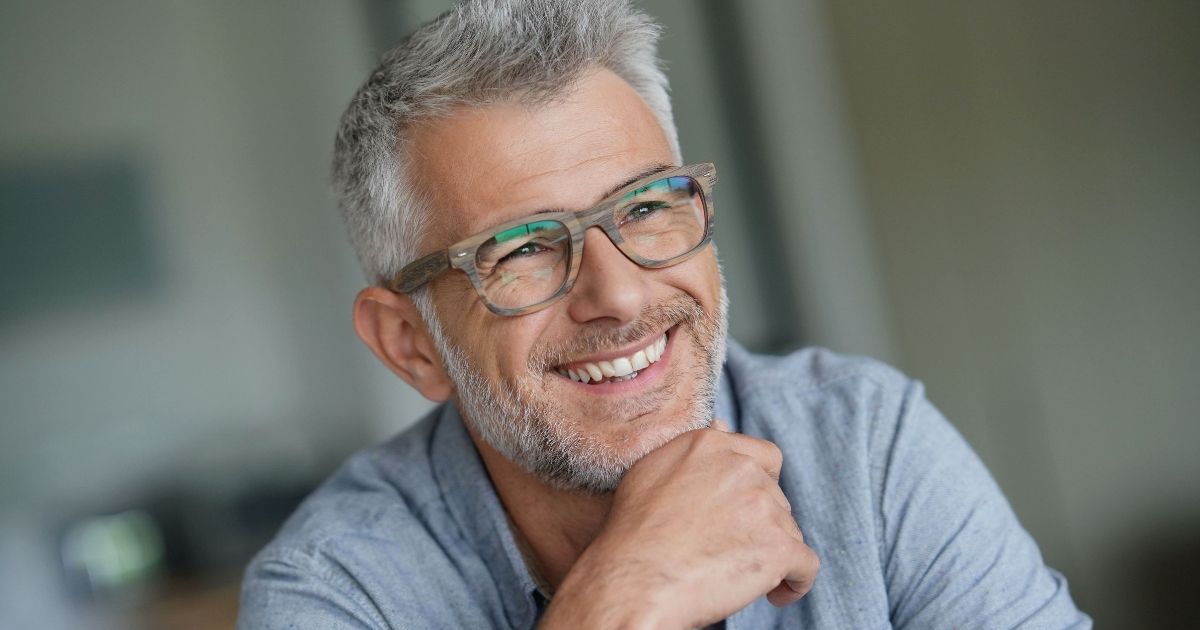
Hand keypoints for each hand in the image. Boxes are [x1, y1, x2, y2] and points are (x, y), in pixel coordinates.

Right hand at [541, 421, 819, 628]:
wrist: (632, 581)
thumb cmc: (632, 534)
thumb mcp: (651, 472)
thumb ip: (694, 449)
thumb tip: (723, 424)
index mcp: (711, 445)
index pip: (765, 457)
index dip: (760, 487)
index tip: (744, 512)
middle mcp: (741, 468)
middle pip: (777, 498)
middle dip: (761, 524)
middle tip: (727, 551)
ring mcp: (763, 506)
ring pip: (789, 532)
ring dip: (771, 554)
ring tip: (735, 576)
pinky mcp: (778, 546)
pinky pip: (805, 566)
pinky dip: (795, 583)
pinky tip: (775, 594)